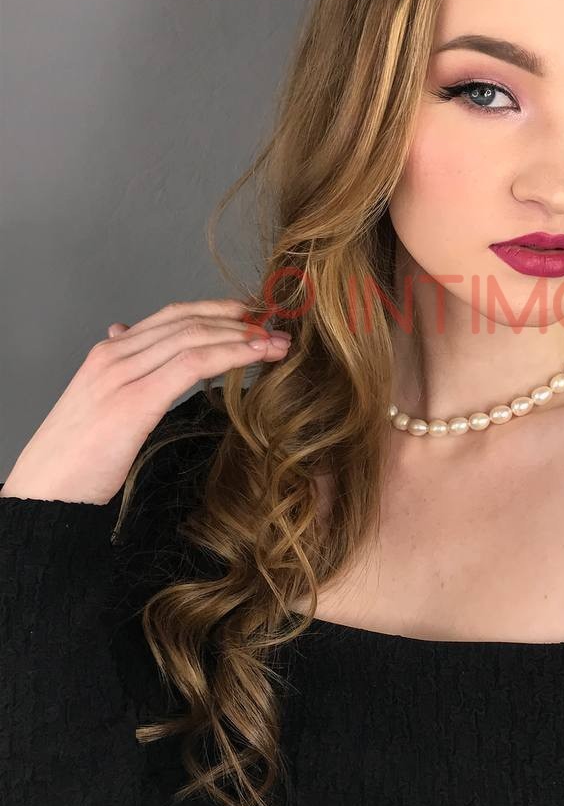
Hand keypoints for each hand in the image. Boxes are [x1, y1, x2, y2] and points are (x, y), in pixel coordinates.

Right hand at [0, 299, 290, 504]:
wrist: (44, 494)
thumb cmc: (74, 460)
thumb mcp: (98, 405)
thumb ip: (119, 371)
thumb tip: (126, 336)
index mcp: (107, 353)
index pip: (171, 316)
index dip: (216, 311)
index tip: (251, 316)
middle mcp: (114, 354)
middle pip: (187, 320)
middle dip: (237, 320)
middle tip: (275, 326)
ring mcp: (122, 374)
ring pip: (194, 337)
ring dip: (242, 336)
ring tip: (277, 342)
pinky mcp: (135, 400)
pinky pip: (193, 364)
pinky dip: (230, 355)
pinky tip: (255, 358)